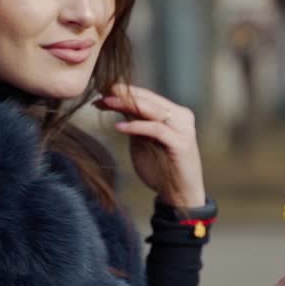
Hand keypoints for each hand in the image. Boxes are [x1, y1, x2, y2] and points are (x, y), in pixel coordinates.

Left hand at [93, 83, 205, 207]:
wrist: (179, 195)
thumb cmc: (160, 168)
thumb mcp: (143, 141)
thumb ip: (134, 122)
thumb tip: (113, 103)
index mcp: (174, 113)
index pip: (146, 96)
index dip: (124, 92)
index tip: (101, 90)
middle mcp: (181, 116)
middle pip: (148, 99)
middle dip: (123, 94)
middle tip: (101, 91)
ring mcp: (183, 129)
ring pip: (152, 109)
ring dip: (127, 104)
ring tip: (106, 102)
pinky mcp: (181, 143)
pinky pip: (156, 129)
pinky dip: (136, 126)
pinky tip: (119, 127)